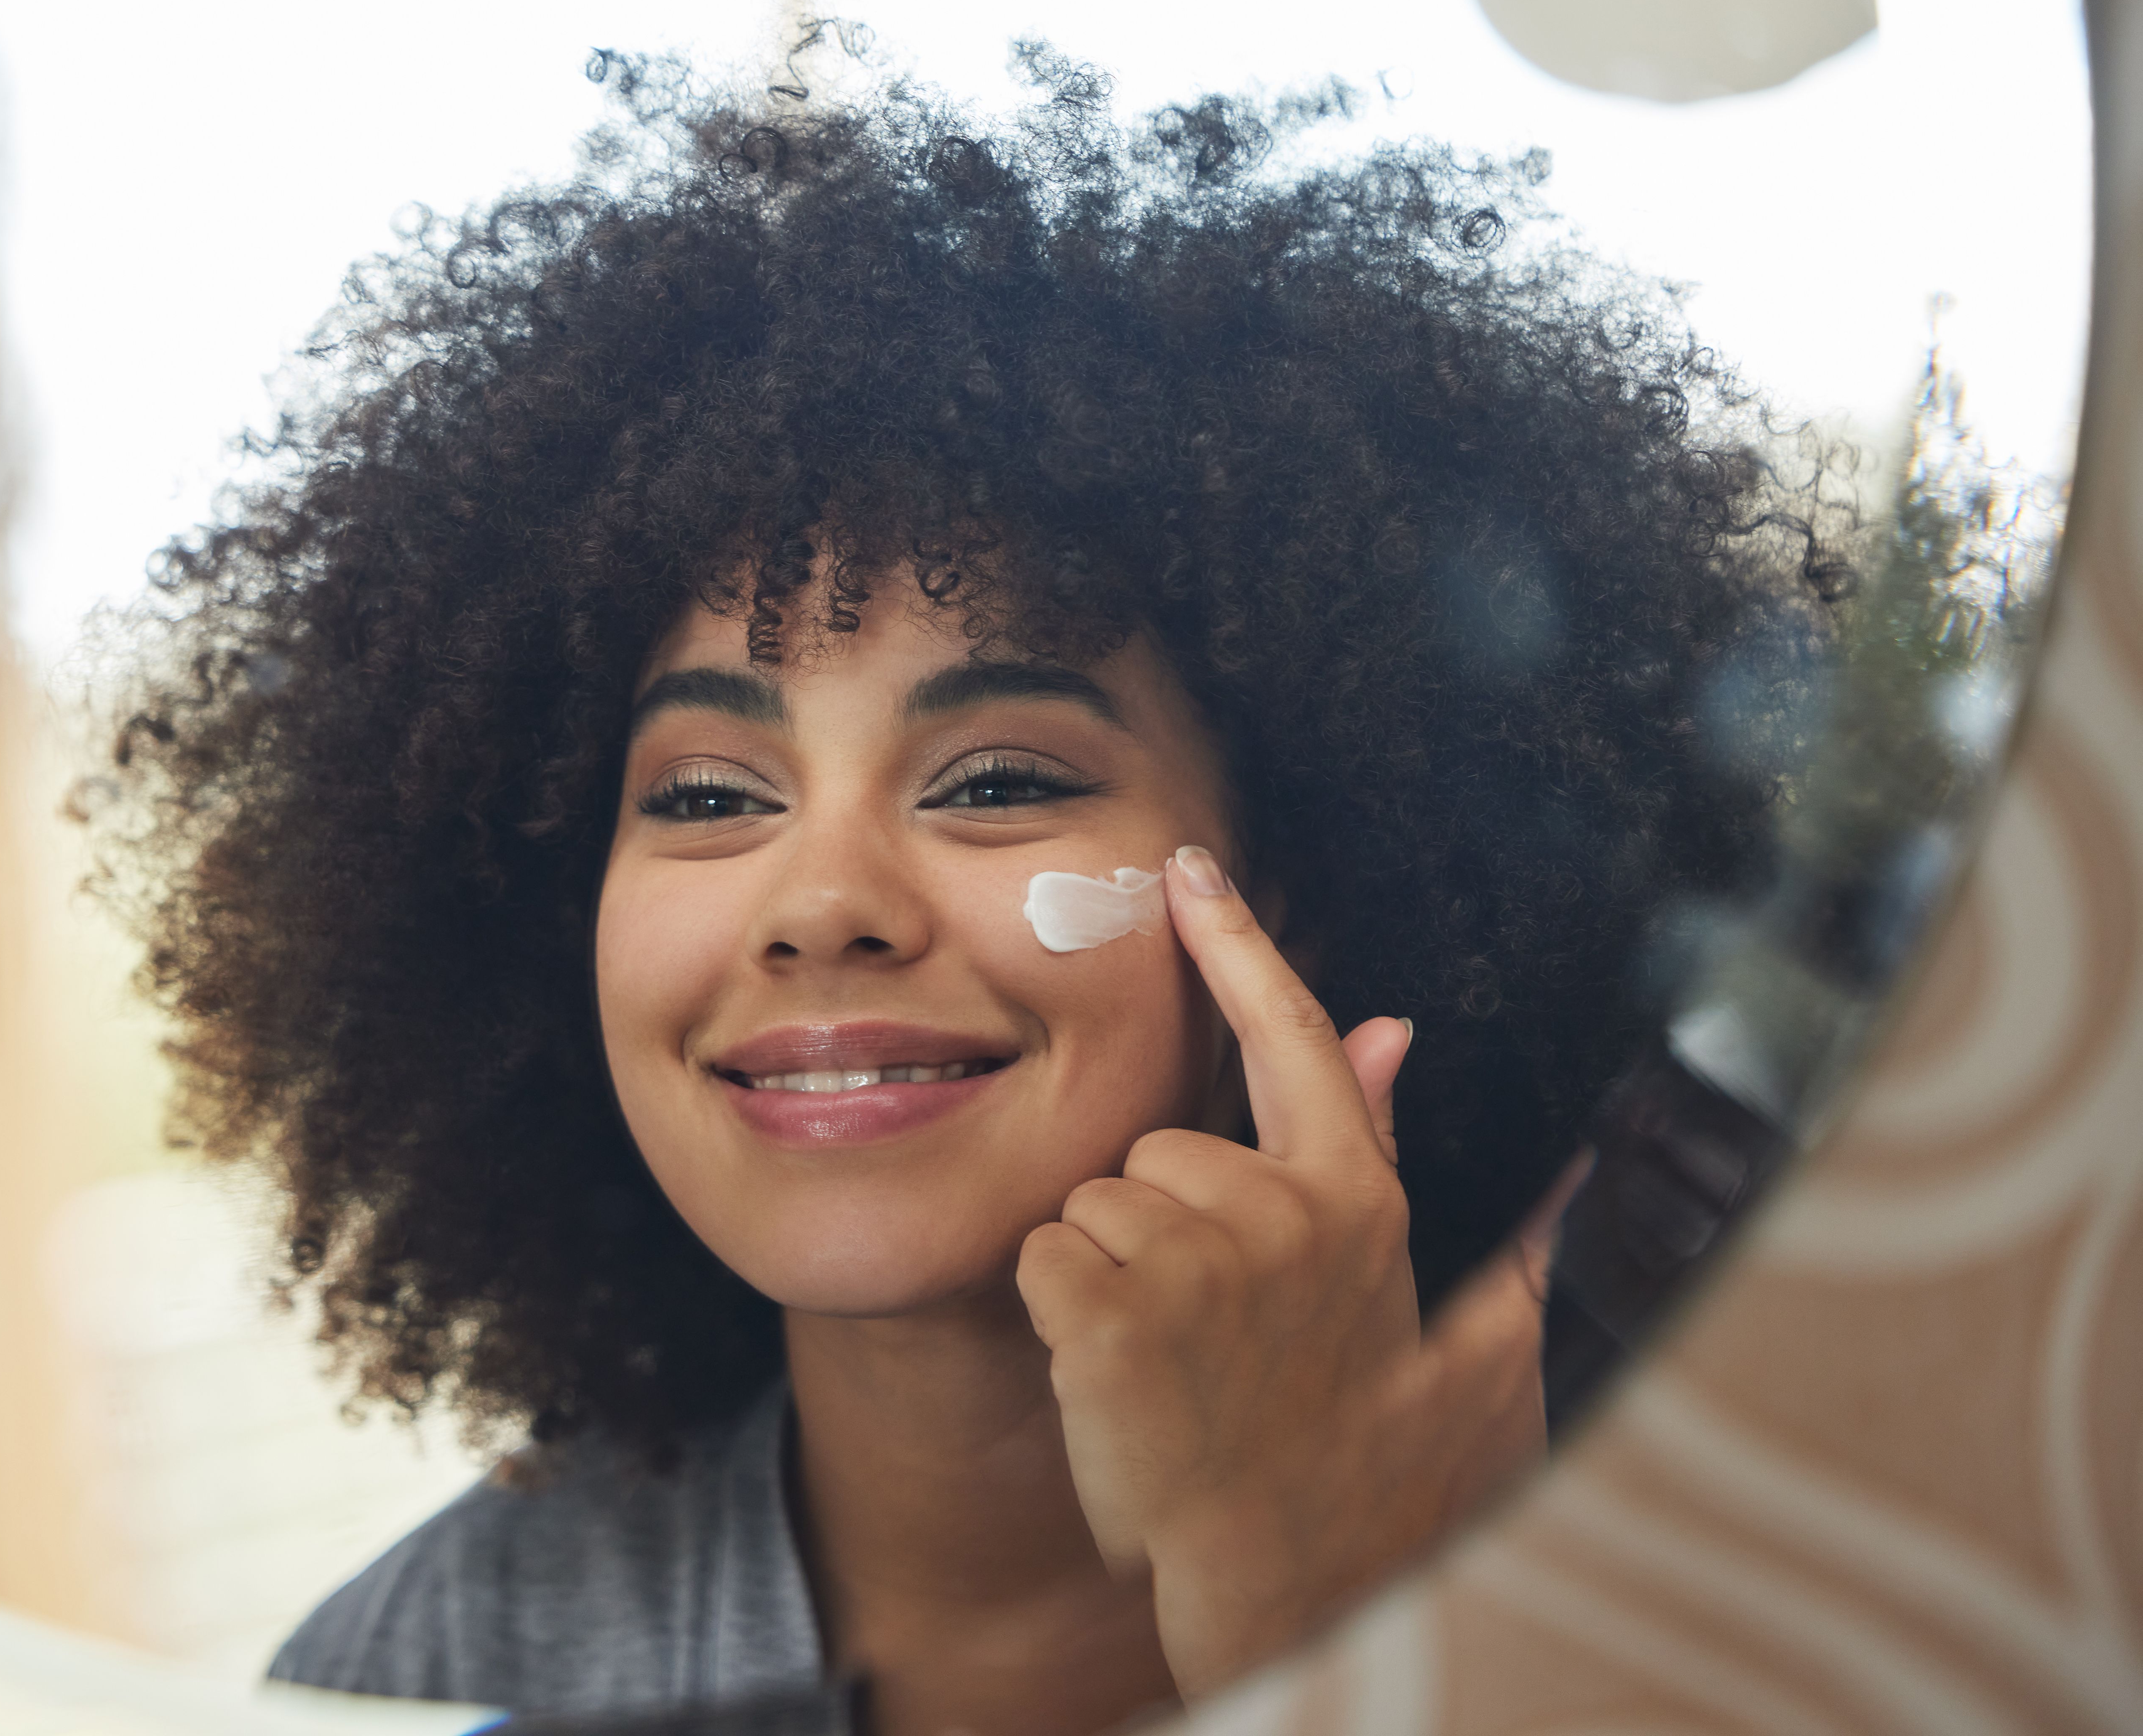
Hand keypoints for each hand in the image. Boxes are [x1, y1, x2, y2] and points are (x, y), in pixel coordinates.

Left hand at [1014, 844, 1585, 1696]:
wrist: (1283, 1578)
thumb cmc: (1336, 1454)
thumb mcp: (1402, 1302)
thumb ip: (1382, 1152)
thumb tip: (1391, 1028)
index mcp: (1354, 1203)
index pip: (1295, 1040)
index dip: (1240, 947)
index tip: (1192, 869)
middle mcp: (1284, 1215)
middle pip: (1159, 1149)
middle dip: (1160, 1226)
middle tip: (1207, 1332)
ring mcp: (1199, 1260)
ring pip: (1097, 1205)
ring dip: (1112, 1274)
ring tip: (1171, 1361)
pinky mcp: (1112, 1308)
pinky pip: (1046, 1256)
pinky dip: (1060, 1312)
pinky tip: (1115, 1373)